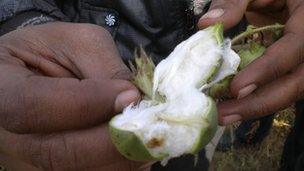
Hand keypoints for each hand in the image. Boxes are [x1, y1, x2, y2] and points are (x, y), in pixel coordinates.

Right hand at [0, 22, 141, 169]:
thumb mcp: (75, 42)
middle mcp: (12, 137)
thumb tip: (135, 99)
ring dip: (124, 154)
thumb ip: (103, 67)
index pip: (34, 107)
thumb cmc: (50, 51)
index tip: (129, 95)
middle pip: (60, 153)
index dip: (85, 104)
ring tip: (148, 132)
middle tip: (153, 122)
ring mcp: (32, 161)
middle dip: (116, 140)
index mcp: (2, 91)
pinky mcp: (55, 169)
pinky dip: (121, 163)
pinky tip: (136, 144)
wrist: (34, 74)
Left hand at [198, 0, 303, 124]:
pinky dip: (259, 98)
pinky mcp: (295, 66)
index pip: (295, 47)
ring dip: (257, 106)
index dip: (268, 69)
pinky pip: (282, 86)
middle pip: (298, 81)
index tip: (237, 88)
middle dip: (261, 102)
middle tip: (224, 114)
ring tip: (225, 115)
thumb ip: (234, 2)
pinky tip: (235, 106)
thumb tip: (206, 24)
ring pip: (292, 90)